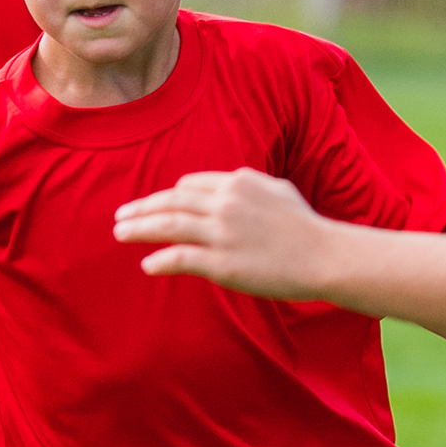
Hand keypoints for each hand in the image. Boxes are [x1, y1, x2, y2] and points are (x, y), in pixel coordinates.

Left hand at [111, 168, 332, 299]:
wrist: (325, 255)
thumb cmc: (305, 226)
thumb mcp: (277, 190)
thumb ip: (248, 185)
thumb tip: (226, 186)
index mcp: (236, 182)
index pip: (189, 186)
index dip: (167, 197)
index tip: (152, 206)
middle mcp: (225, 203)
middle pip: (171, 202)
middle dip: (142, 208)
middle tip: (120, 216)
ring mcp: (222, 232)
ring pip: (168, 226)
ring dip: (139, 229)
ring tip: (120, 233)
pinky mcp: (223, 263)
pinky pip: (180, 258)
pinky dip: (159, 260)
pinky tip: (147, 264)